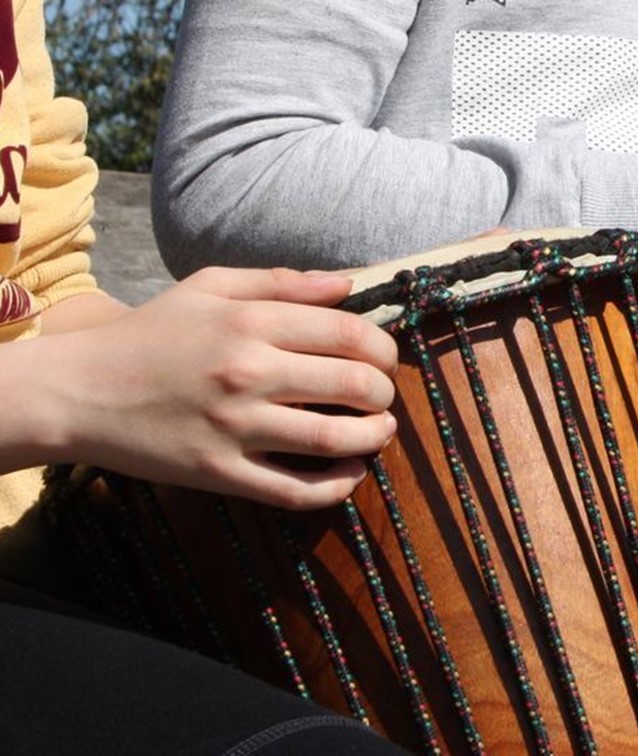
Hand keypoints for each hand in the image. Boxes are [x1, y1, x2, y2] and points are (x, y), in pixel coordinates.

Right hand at [34, 268, 398, 509]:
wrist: (77, 390)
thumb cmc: (149, 335)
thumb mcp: (208, 289)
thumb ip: (282, 282)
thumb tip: (348, 283)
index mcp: (250, 322)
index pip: (351, 334)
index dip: (385, 350)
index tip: (384, 361)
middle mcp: (248, 373)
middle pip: (355, 385)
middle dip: (384, 393)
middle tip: (381, 397)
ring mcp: (235, 428)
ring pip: (337, 440)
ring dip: (375, 438)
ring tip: (379, 431)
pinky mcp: (221, 473)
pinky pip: (298, 490)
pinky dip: (339, 485)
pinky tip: (351, 472)